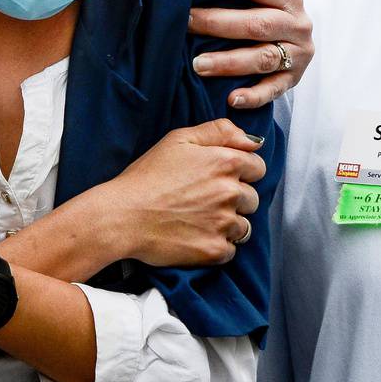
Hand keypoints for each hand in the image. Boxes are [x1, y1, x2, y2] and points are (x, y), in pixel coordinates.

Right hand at [93, 119, 265, 267]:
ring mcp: (224, 223)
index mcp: (225, 162)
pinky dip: (217, 246)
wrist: (122, 216)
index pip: (258, 167)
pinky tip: (195, 236)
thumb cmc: (146, 176)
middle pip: (252, 198)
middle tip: (203, 200)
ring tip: (199, 220)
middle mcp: (230, 192)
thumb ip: (219, 131)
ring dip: (228, 224)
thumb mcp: (179, 140)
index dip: (241, 172)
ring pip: (244, 226)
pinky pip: (230, 250)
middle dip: (234, 199)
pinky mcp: (215, 250)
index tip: (219, 178)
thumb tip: (253, 140)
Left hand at [189, 0, 314, 107]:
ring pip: (262, 58)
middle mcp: (298, 22)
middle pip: (257, 23)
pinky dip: (253, 95)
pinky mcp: (293, 80)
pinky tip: (230, 99)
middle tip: (183, 22)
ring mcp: (297, 53)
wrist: (291, 34)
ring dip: (229, 62)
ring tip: (196, 64)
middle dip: (217, 23)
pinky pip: (274, 90)